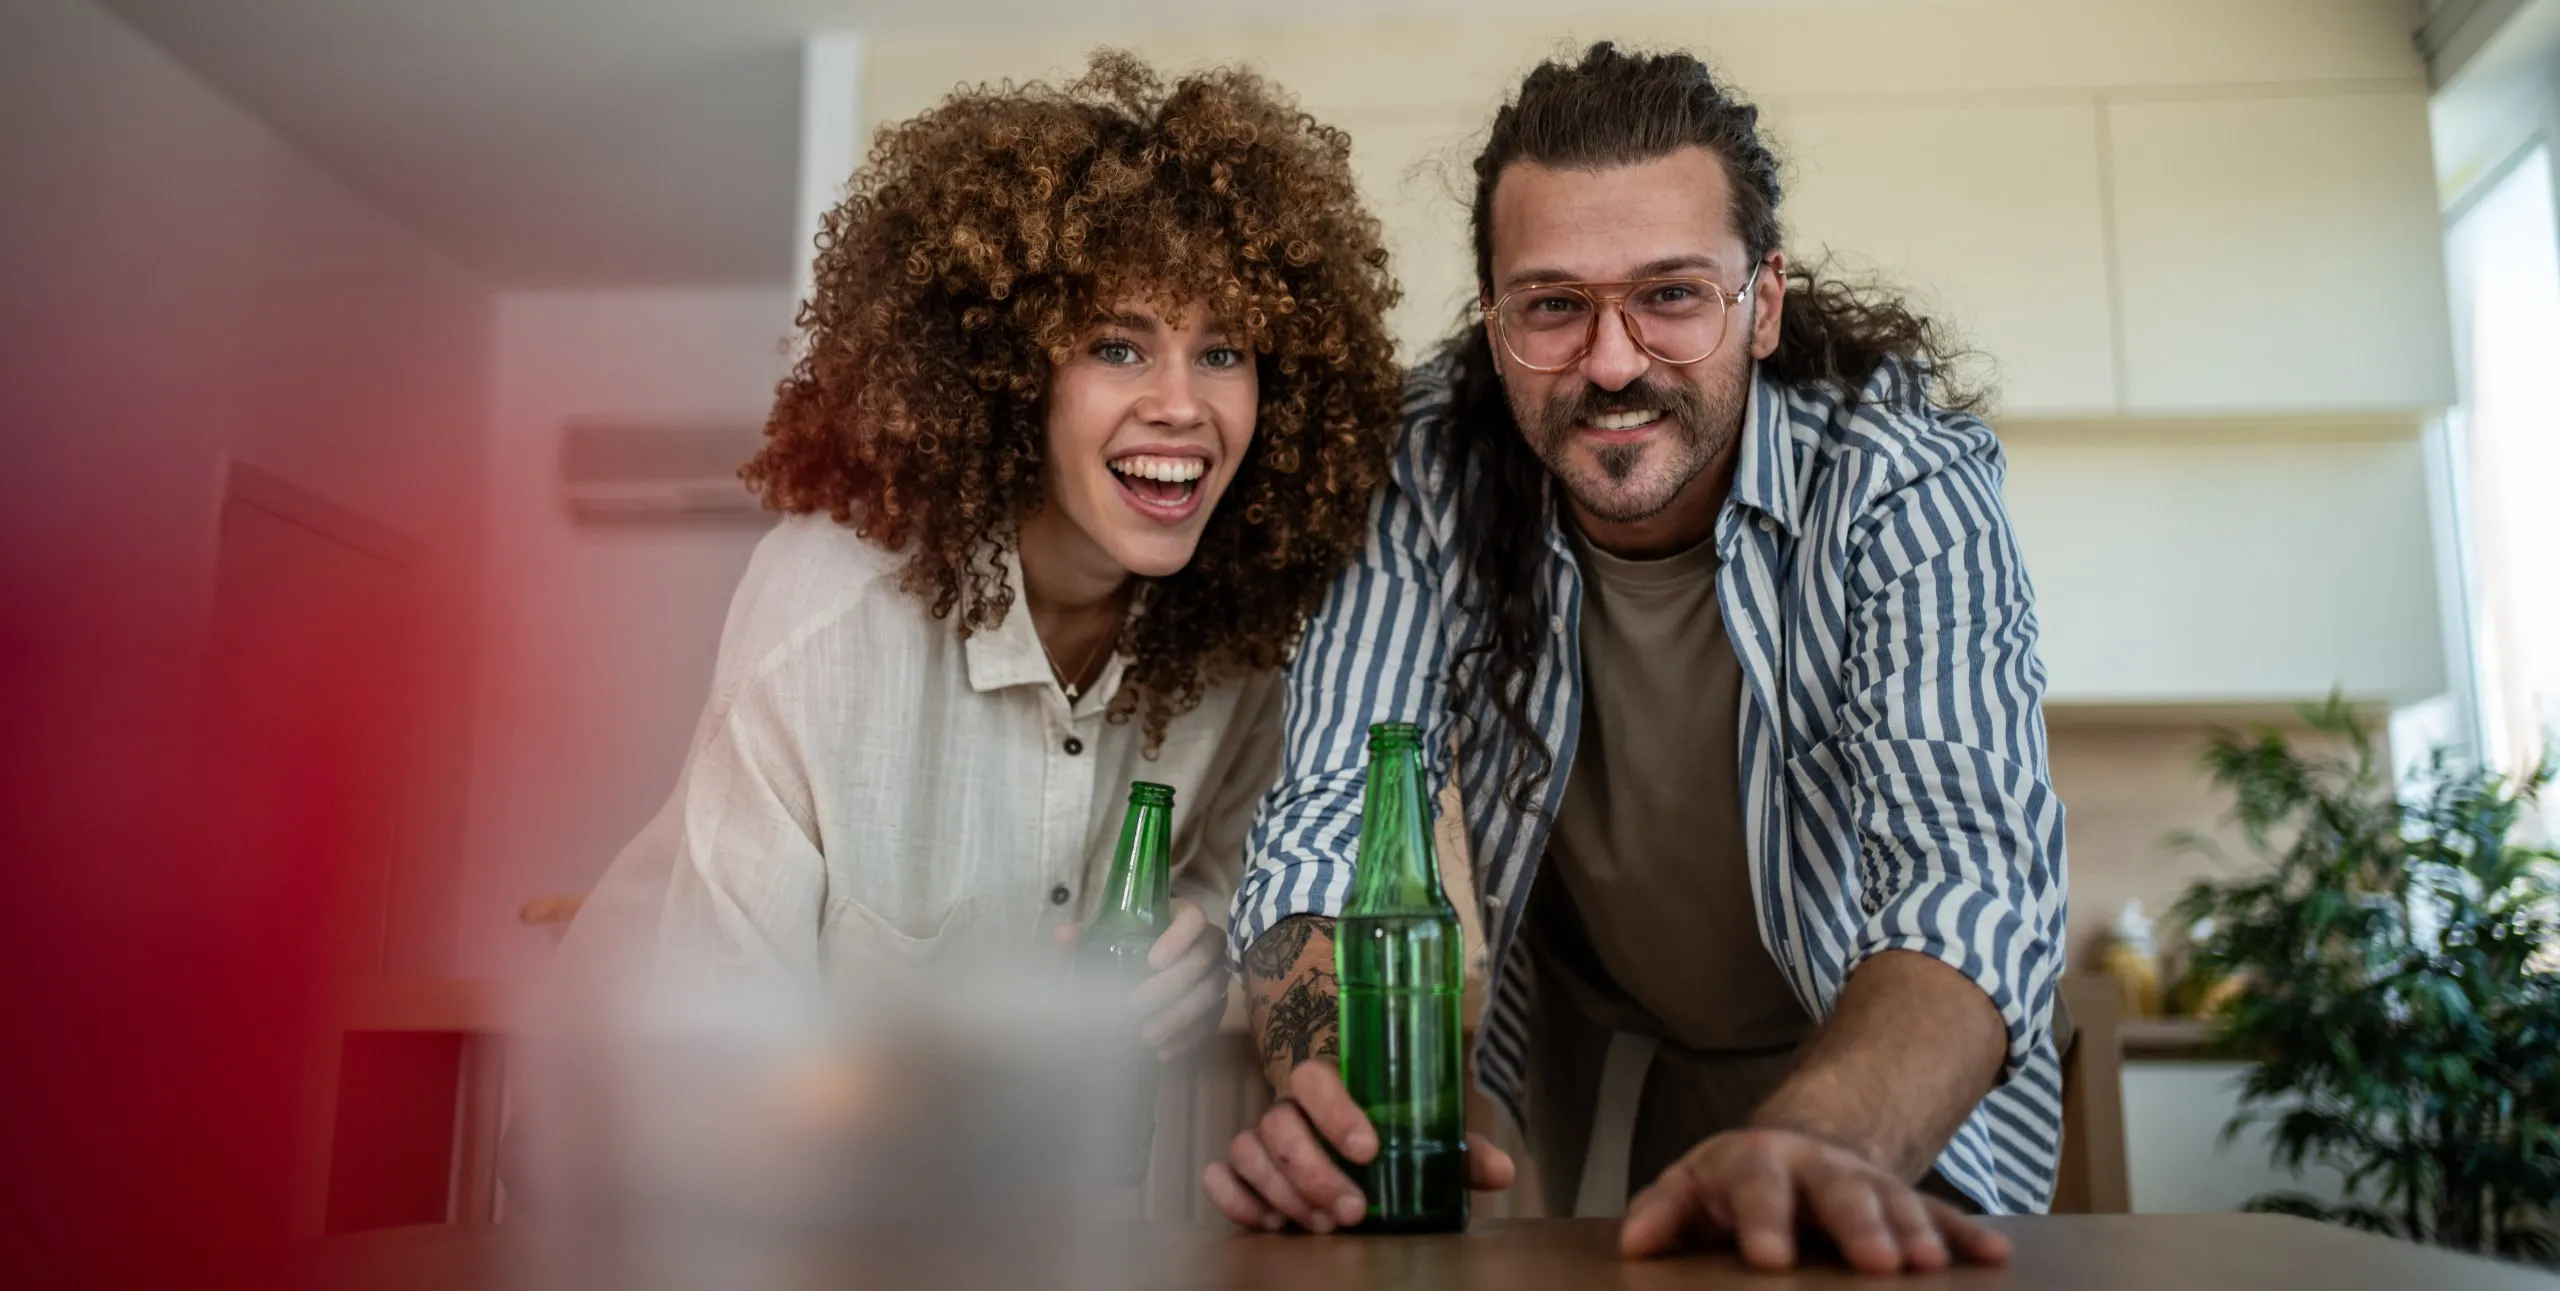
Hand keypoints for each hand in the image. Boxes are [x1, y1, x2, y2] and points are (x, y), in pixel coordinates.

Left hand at [1052, 899, 1229, 1058]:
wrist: (1152, 966)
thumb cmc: (1131, 945)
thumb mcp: (1110, 937)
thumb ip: (1088, 936)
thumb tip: (1062, 937)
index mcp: (1182, 916)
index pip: (1194, 918)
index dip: (1178, 939)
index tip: (1151, 961)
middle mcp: (1208, 942)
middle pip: (1203, 960)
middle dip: (1169, 987)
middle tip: (1134, 1006)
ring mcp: (1216, 974)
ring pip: (1210, 994)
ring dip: (1179, 1017)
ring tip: (1146, 1035)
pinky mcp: (1217, 1005)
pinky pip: (1212, 1022)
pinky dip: (1187, 1038)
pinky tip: (1162, 1051)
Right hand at [1200, 1060, 1513, 1232]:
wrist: (1346, 1141)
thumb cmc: (1386, 1137)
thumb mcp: (1424, 1140)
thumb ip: (1458, 1152)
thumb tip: (1501, 1171)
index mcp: (1330, 1082)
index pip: (1314, 1077)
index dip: (1335, 1111)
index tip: (1368, 1150)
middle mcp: (1287, 1106)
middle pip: (1279, 1124)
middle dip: (1314, 1172)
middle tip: (1352, 1212)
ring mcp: (1258, 1137)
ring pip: (1248, 1151)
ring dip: (1283, 1192)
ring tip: (1322, 1226)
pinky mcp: (1239, 1170)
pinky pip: (1219, 1175)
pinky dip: (1234, 1199)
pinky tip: (1268, 1223)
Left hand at [1619, 1127, 2010, 1272]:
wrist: (1794, 1146)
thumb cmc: (1735, 1183)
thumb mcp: (1693, 1188)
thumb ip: (1664, 1212)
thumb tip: (1633, 1244)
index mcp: (1758, 1161)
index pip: (1758, 1188)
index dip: (1763, 1221)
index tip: (1767, 1258)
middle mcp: (1818, 1167)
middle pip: (1840, 1192)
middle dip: (1860, 1227)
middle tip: (1876, 1264)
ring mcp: (1866, 1182)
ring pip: (1896, 1203)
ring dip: (1916, 1233)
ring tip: (1931, 1265)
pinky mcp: (1904, 1203)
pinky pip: (1941, 1216)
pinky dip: (1966, 1236)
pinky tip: (1992, 1257)